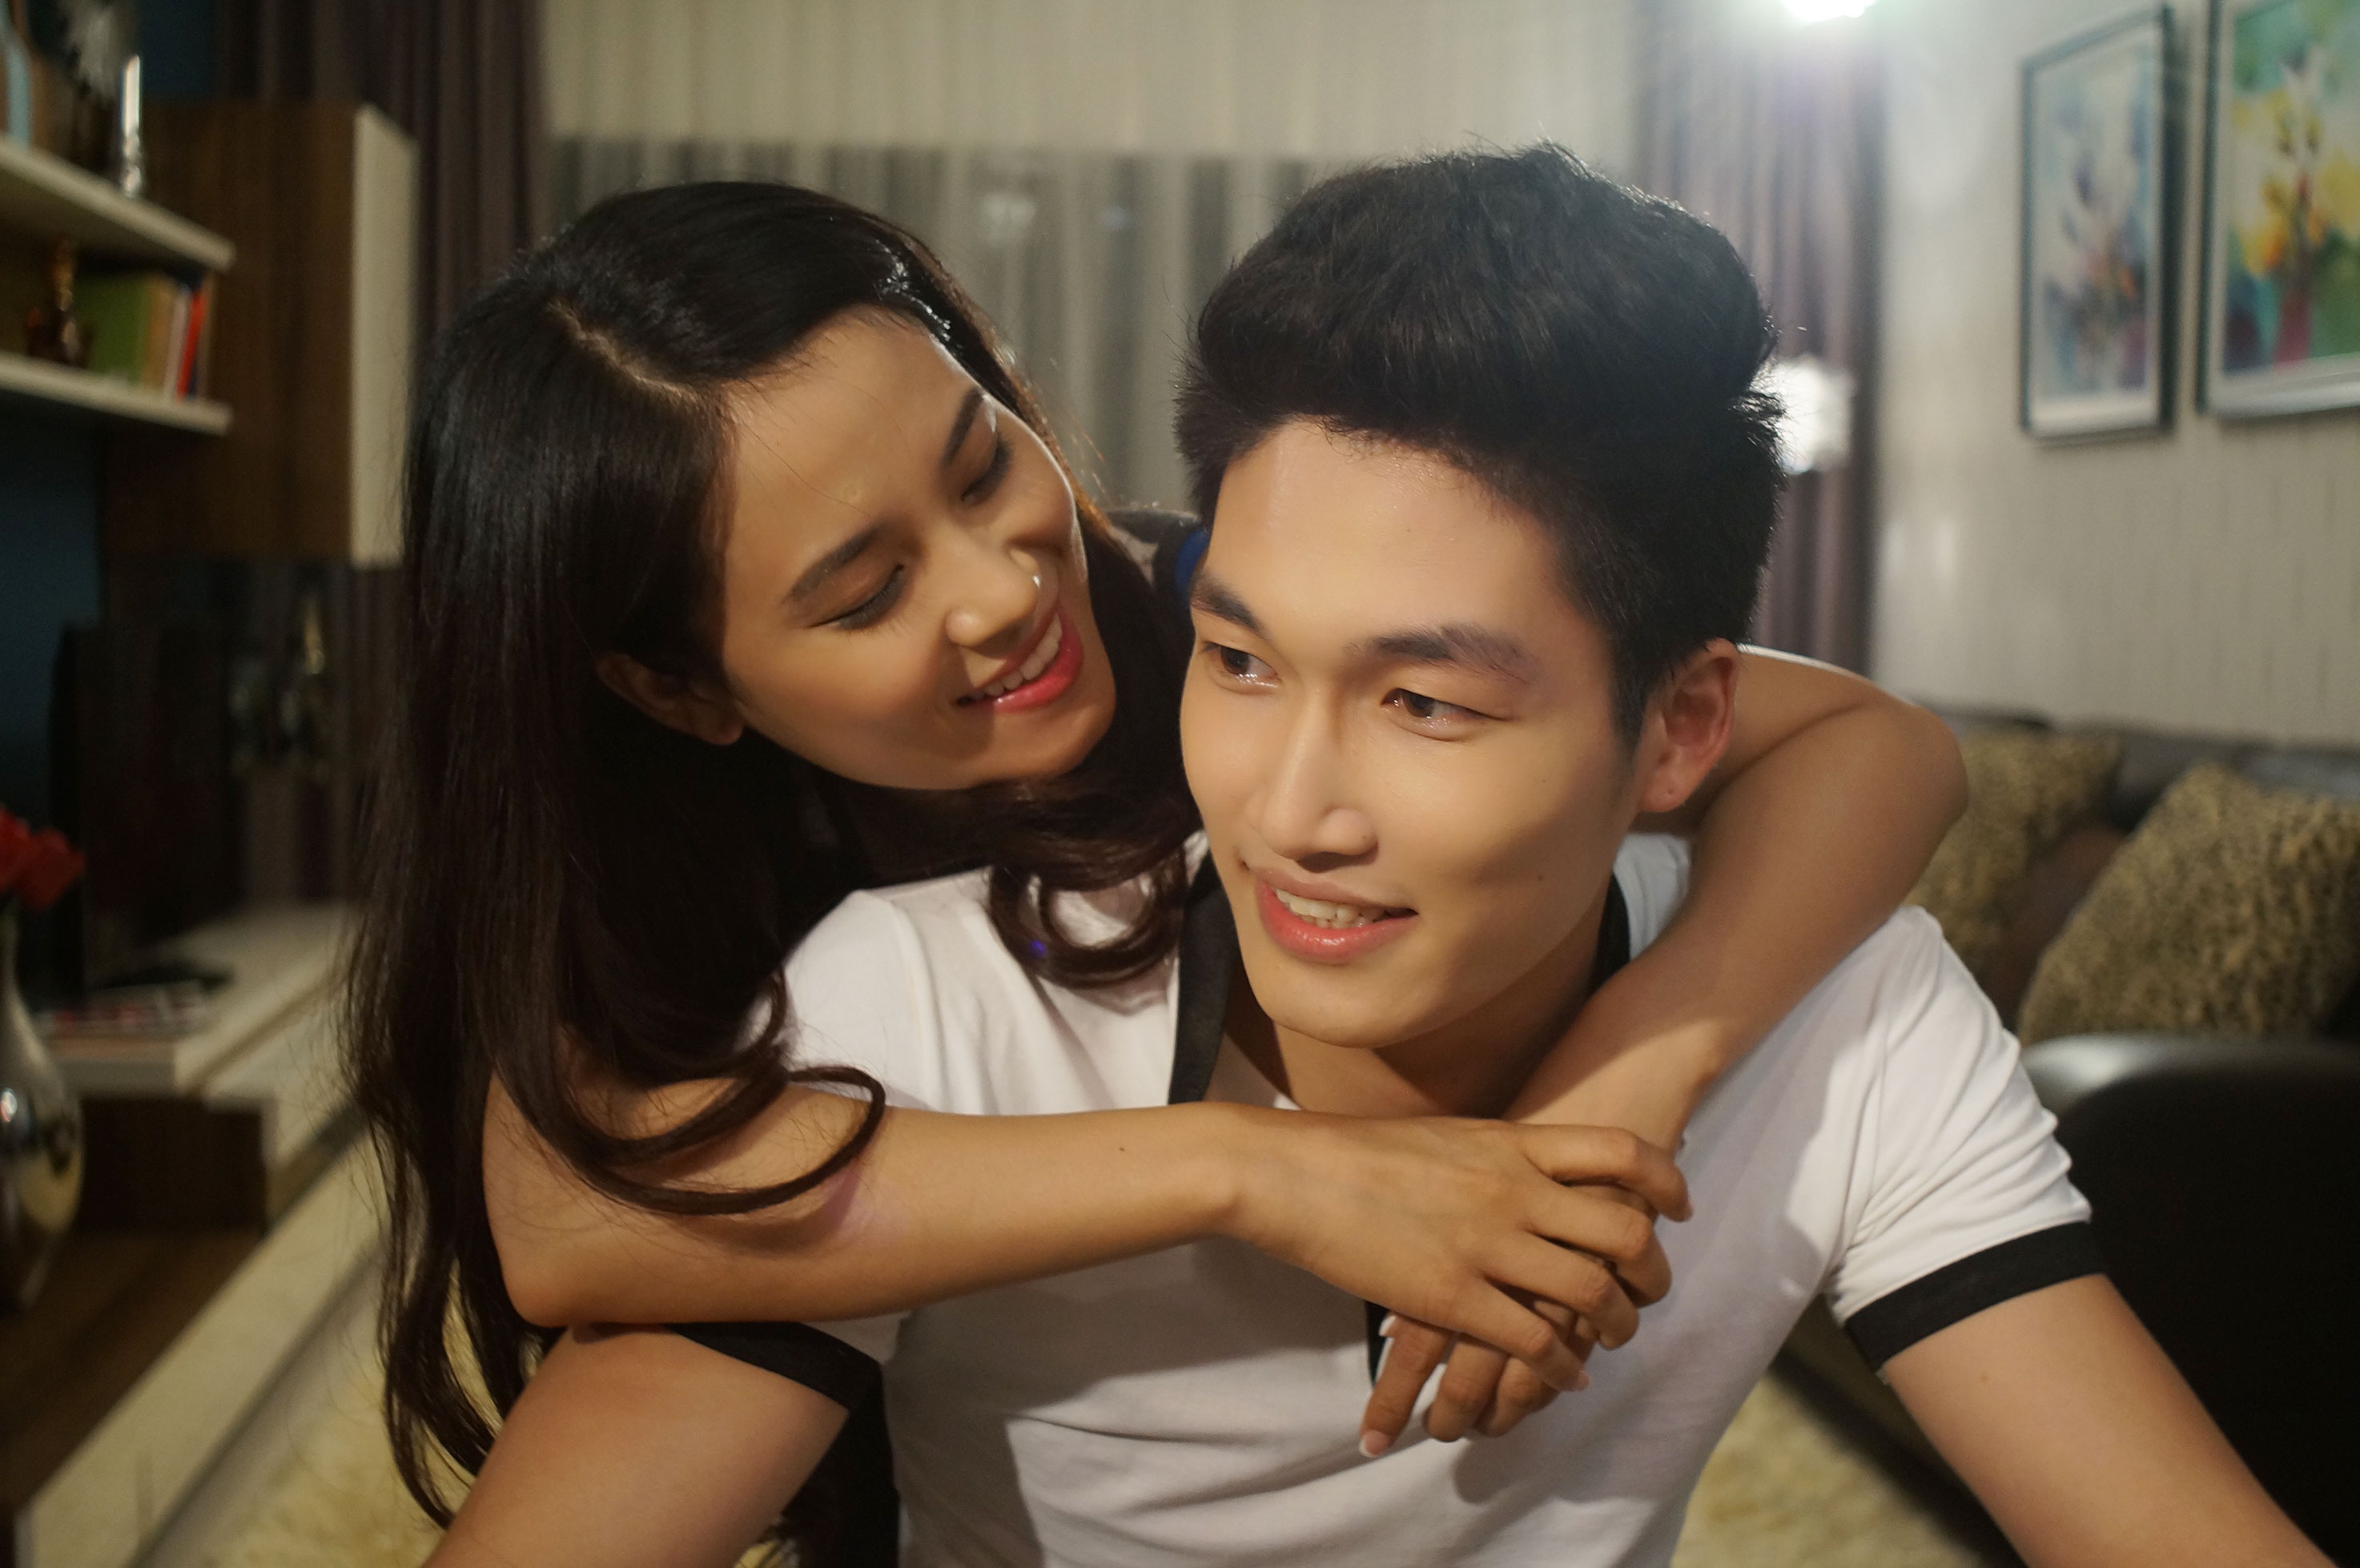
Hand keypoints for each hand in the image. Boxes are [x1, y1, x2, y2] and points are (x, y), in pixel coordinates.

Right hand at [1224, 1115, 1683, 1398]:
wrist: (1292, 1172)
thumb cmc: (1360, 1151)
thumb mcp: (1450, 1137)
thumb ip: (1500, 1154)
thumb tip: (1533, 1168)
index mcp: (1514, 1143)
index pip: (1621, 1153)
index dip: (1665, 1182)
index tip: (1676, 1210)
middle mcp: (1514, 1190)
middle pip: (1624, 1233)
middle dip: (1651, 1273)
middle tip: (1649, 1292)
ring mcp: (1487, 1244)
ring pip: (1590, 1295)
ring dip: (1615, 1327)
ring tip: (1610, 1341)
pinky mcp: (1453, 1296)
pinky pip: (1534, 1342)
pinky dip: (1561, 1366)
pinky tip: (1563, 1375)